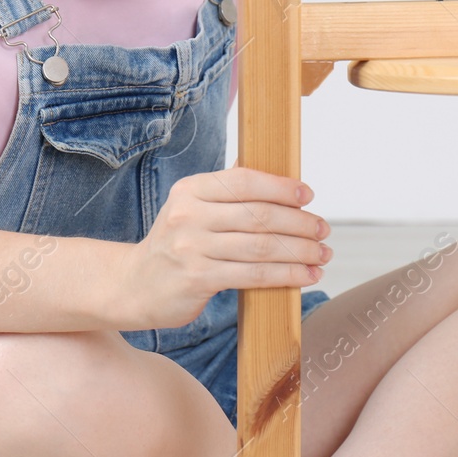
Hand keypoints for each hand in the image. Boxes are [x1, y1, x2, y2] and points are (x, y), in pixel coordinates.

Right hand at [118, 164, 330, 329]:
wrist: (134, 285)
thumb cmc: (176, 243)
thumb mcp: (192, 207)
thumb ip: (227, 191)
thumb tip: (275, 171)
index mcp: (191, 189)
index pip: (244, 181)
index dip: (280, 187)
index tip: (308, 196)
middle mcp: (189, 215)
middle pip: (258, 215)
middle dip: (299, 223)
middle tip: (323, 229)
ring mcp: (192, 248)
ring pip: (261, 247)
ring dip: (300, 251)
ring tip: (322, 254)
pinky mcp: (198, 279)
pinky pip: (253, 275)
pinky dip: (286, 275)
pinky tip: (305, 276)